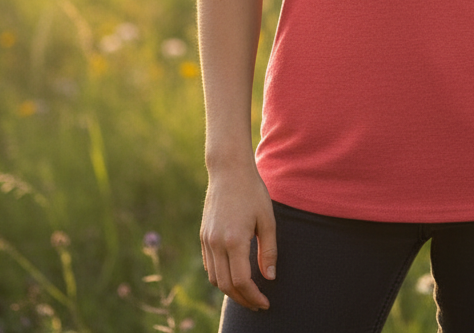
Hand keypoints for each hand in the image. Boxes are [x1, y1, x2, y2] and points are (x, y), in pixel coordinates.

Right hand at [200, 163, 277, 310]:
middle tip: (258, 303)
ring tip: (247, 293)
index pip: (242, 281)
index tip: (265, 302)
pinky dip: (220, 277)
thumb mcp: (267, 219)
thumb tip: (269, 277)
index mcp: (234, 240)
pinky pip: (210, 266)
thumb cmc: (252, 191)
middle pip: (226, 285)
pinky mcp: (203, 236)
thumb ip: (268, 250)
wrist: (228, 170)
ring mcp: (207, 240)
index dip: (254, 296)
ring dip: (230, 291)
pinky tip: (234, 276)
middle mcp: (217, 243)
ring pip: (215, 278)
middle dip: (243, 299)